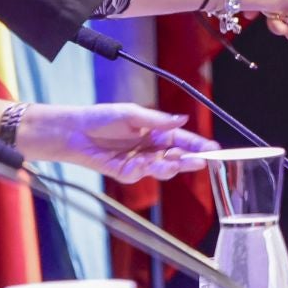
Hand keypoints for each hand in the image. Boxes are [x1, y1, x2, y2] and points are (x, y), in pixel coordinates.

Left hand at [15, 103, 218, 183]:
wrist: (74, 132)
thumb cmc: (101, 118)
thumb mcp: (132, 114)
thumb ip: (158, 120)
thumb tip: (183, 120)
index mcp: (155, 131)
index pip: (182, 139)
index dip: (198, 144)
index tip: (213, 149)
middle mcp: (150, 148)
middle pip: (177, 156)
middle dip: (191, 159)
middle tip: (203, 160)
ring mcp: (139, 162)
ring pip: (163, 168)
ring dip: (173, 165)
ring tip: (180, 162)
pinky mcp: (126, 173)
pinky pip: (143, 173)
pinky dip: (150, 169)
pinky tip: (152, 163)